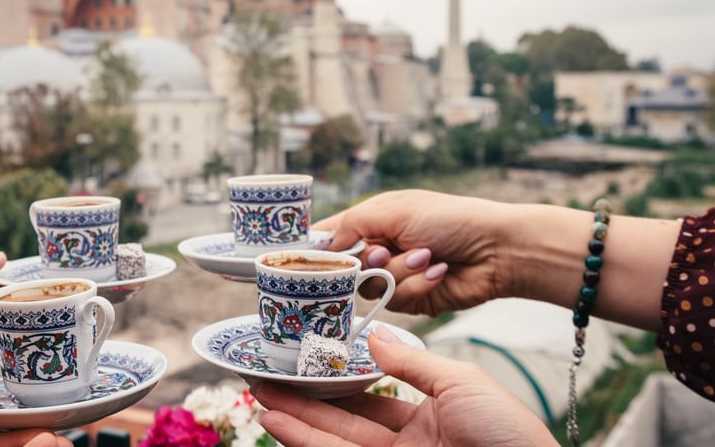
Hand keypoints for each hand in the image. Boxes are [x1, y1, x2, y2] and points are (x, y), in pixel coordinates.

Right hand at [253, 326, 555, 446]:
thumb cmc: (510, 433)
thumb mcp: (460, 382)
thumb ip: (410, 362)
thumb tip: (372, 334)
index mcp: (432, 412)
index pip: (374, 391)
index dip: (340, 377)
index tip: (308, 358)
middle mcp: (409, 439)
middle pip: (345, 416)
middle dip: (306, 398)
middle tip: (268, 376)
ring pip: (333, 438)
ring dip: (295, 419)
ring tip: (259, 397)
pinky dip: (305, 440)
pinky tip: (278, 424)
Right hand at [315, 190, 513, 314]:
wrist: (496, 250)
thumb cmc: (449, 219)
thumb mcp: (395, 209)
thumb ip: (353, 224)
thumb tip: (325, 245)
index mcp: (373, 219)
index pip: (331, 233)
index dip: (314, 246)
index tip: (297, 257)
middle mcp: (379, 247)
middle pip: (345, 267)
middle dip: (368, 260)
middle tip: (384, 251)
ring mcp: (394, 274)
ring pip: (370, 287)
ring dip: (399, 271)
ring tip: (426, 256)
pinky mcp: (412, 298)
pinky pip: (395, 301)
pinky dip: (416, 284)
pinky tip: (438, 271)